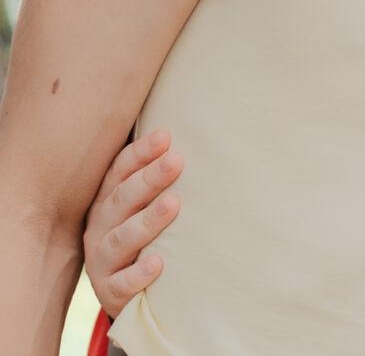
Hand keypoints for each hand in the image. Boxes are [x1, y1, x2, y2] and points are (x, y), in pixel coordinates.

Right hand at [82, 129, 181, 317]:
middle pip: (121, 200)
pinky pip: (121, 284)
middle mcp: (100, 228)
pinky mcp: (109, 292)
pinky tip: (158, 263)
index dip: (139, 154)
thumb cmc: (145, 238)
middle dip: (148, 179)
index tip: (165, 136)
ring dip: (147, 221)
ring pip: (121, 239)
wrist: (128, 294)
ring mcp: (101, 261)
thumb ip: (160, 181)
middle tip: (176, 161)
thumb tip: (199, 143)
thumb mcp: (144, 207)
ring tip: (173, 204)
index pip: (118, 173)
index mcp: (107, 203)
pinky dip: (138, 274)